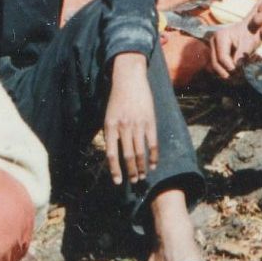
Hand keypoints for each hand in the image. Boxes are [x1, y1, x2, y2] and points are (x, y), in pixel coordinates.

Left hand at [102, 53, 158, 183]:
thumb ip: (111, 133)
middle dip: (130, 172)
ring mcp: (137, 124)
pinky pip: (152, 143)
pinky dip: (153, 156)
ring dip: (141, 167)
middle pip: (127, 156)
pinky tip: (153, 165)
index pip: (111, 154)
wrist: (129, 78)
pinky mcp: (150, 121)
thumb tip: (113, 154)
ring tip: (142, 176)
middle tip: (134, 182)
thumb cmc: (117, 98)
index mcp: (110, 126)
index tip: (118, 182)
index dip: (115, 170)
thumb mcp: (108, 115)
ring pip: (140, 152)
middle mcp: (123, 127)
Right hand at [208, 21, 260, 78]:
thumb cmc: (251, 33)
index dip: (231, 68)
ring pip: (216, 67)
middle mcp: (213, 42)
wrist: (252, 29)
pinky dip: (227, 73)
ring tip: (239, 79)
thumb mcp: (249, 43)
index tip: (242, 74)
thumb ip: (241, 56)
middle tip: (240, 80)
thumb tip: (236, 69)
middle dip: (227, 73)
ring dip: (227, 75)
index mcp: (220, 36)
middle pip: (216, 64)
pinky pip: (219, 67)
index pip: (222, 57)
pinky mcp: (217, 55)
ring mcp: (214, 49)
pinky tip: (237, 76)